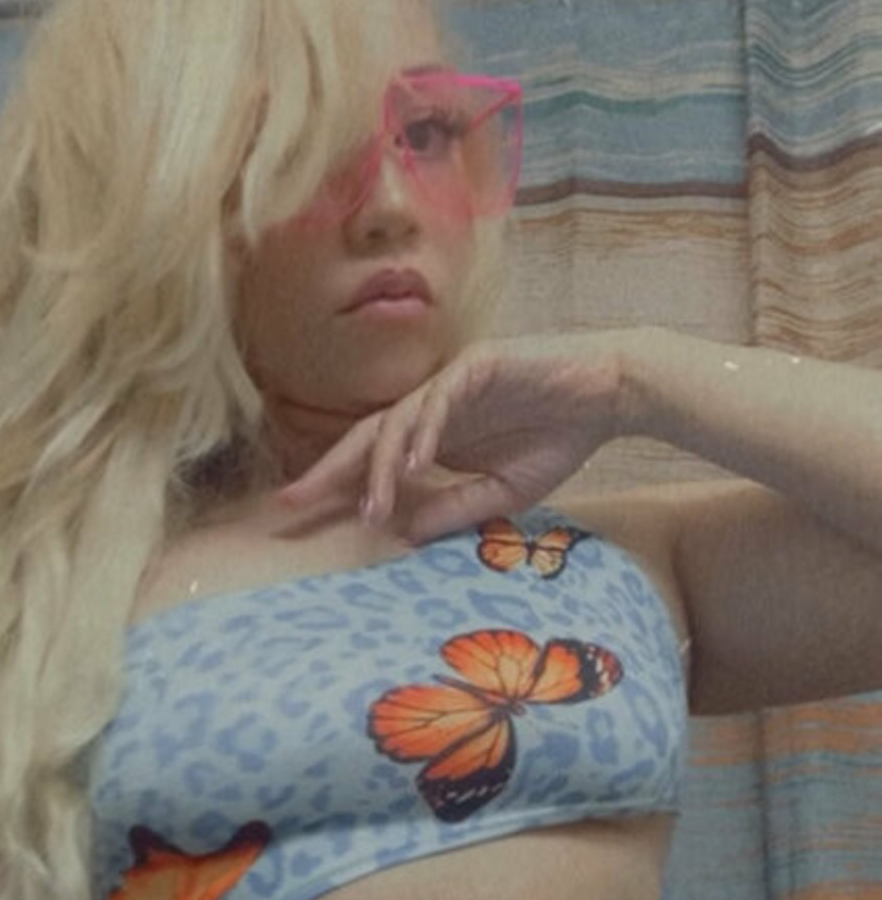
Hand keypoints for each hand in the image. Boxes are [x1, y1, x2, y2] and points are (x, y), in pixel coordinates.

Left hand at [275, 330, 632, 543]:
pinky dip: (424, 431)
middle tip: (291, 502)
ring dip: (381, 466)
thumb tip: (405, 534)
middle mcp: (432, 408)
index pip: (373, 460)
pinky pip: (440, 398)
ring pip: (398, 422)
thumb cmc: (558, 438)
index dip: (337, 485)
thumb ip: (454, 510)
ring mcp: (451, 383)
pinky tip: (412, 464)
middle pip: (367, 437)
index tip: (298, 514)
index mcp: (433, 436)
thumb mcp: (501, 494)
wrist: (608, 394)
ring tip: (372, 506)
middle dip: (329, 470)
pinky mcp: (477, 364)